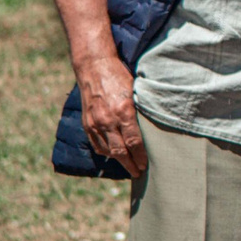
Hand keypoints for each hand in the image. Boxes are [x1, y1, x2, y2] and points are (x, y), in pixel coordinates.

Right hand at [79, 55, 147, 176]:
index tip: (146, 165)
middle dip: (130, 164)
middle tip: (138, 173)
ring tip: (128, 166)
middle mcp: (108, 120)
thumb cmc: (119, 76)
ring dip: (118, 161)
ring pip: (108, 151)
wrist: (94, 67)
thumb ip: (140, 111)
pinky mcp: (87, 123)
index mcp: (124, 111)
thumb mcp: (136, 91)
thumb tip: (153, 129)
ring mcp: (95, 123)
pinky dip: (106, 152)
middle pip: (120, 151)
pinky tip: (113, 155)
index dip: (140, 157)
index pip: (134, 142)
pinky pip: (96, 144)